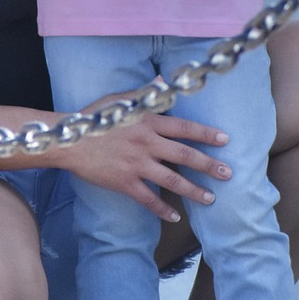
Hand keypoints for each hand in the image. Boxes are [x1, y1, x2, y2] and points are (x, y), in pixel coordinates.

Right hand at [61, 105, 232, 222]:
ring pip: (172, 180)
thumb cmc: (94, 118)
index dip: (206, 134)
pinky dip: (162, 209)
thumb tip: (163, 82)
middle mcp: (147, 143)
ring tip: (211, 198)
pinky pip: (148, 199)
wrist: (70, 142)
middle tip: (228, 173)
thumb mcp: (119, 100)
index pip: (184, 128)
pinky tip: (175, 216)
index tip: (225, 140)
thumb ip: (144, 93)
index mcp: (148, 122)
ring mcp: (136, 165)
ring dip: (194, 190)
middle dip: (209, 165)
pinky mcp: (124, 182)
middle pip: (185, 155)